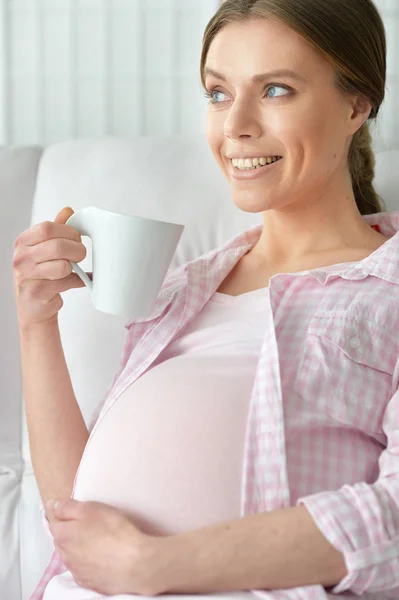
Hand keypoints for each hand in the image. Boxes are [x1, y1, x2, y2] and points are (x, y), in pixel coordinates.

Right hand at [12, 206, 89, 329]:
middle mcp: (21, 258)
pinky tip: (78, 280)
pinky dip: (78, 281)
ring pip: (63, 265)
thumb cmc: (40, 275)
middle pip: (58, 246)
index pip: (48, 228)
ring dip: (75, 267)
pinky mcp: (37, 293)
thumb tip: (68, 210)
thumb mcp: (44, 249)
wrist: (33, 307)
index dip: (69, 232)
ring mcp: (27, 276)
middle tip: (80, 255)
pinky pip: (65, 283)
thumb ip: (56, 229)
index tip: (76, 239)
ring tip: (74, 268)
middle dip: (77, 250)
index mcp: (23, 242)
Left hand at [47, 498, 160, 595]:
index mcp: (63, 535)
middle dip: (70, 531)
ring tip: (96, 540)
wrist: (135, 563)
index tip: (75, 510)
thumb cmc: (114, 531)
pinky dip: (87, 562)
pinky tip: (100, 556)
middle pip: (61, 539)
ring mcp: (76, 571)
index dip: (63, 514)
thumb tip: (52, 504)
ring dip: (78, 547)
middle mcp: (65, 556)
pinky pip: (82, 569)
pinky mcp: (88, 582)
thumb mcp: (91, 509)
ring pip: (71, 555)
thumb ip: (68, 507)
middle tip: (88, 523)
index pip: (54, 521)